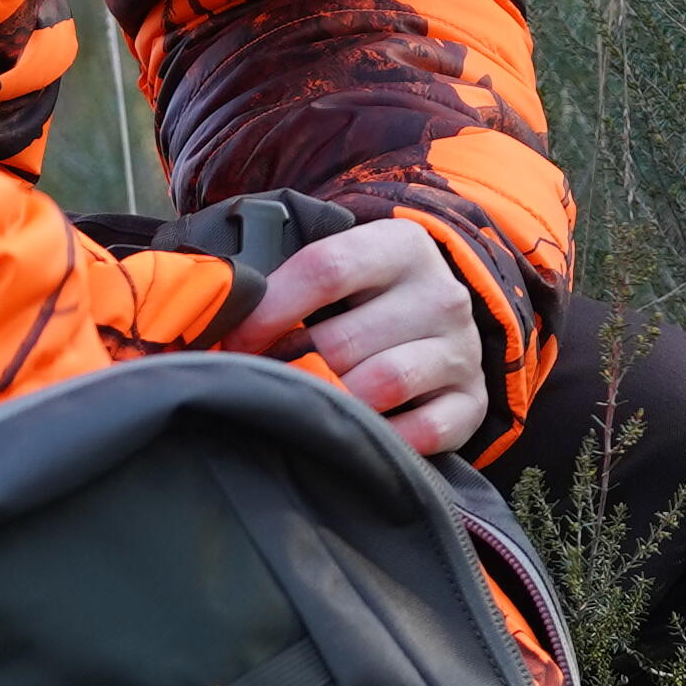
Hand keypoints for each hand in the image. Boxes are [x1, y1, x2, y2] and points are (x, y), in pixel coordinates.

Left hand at [230, 212, 493, 457]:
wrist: (437, 327)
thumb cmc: (363, 300)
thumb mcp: (336, 270)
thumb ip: (282, 278)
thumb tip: (213, 307)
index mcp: (400, 246)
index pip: (325, 268)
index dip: (268, 310)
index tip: (231, 342)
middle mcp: (441, 293)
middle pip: (344, 339)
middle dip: (292, 367)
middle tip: (260, 385)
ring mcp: (461, 351)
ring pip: (382, 384)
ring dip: (332, 401)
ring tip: (304, 407)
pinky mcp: (472, 402)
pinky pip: (422, 433)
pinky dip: (380, 439)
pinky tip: (353, 435)